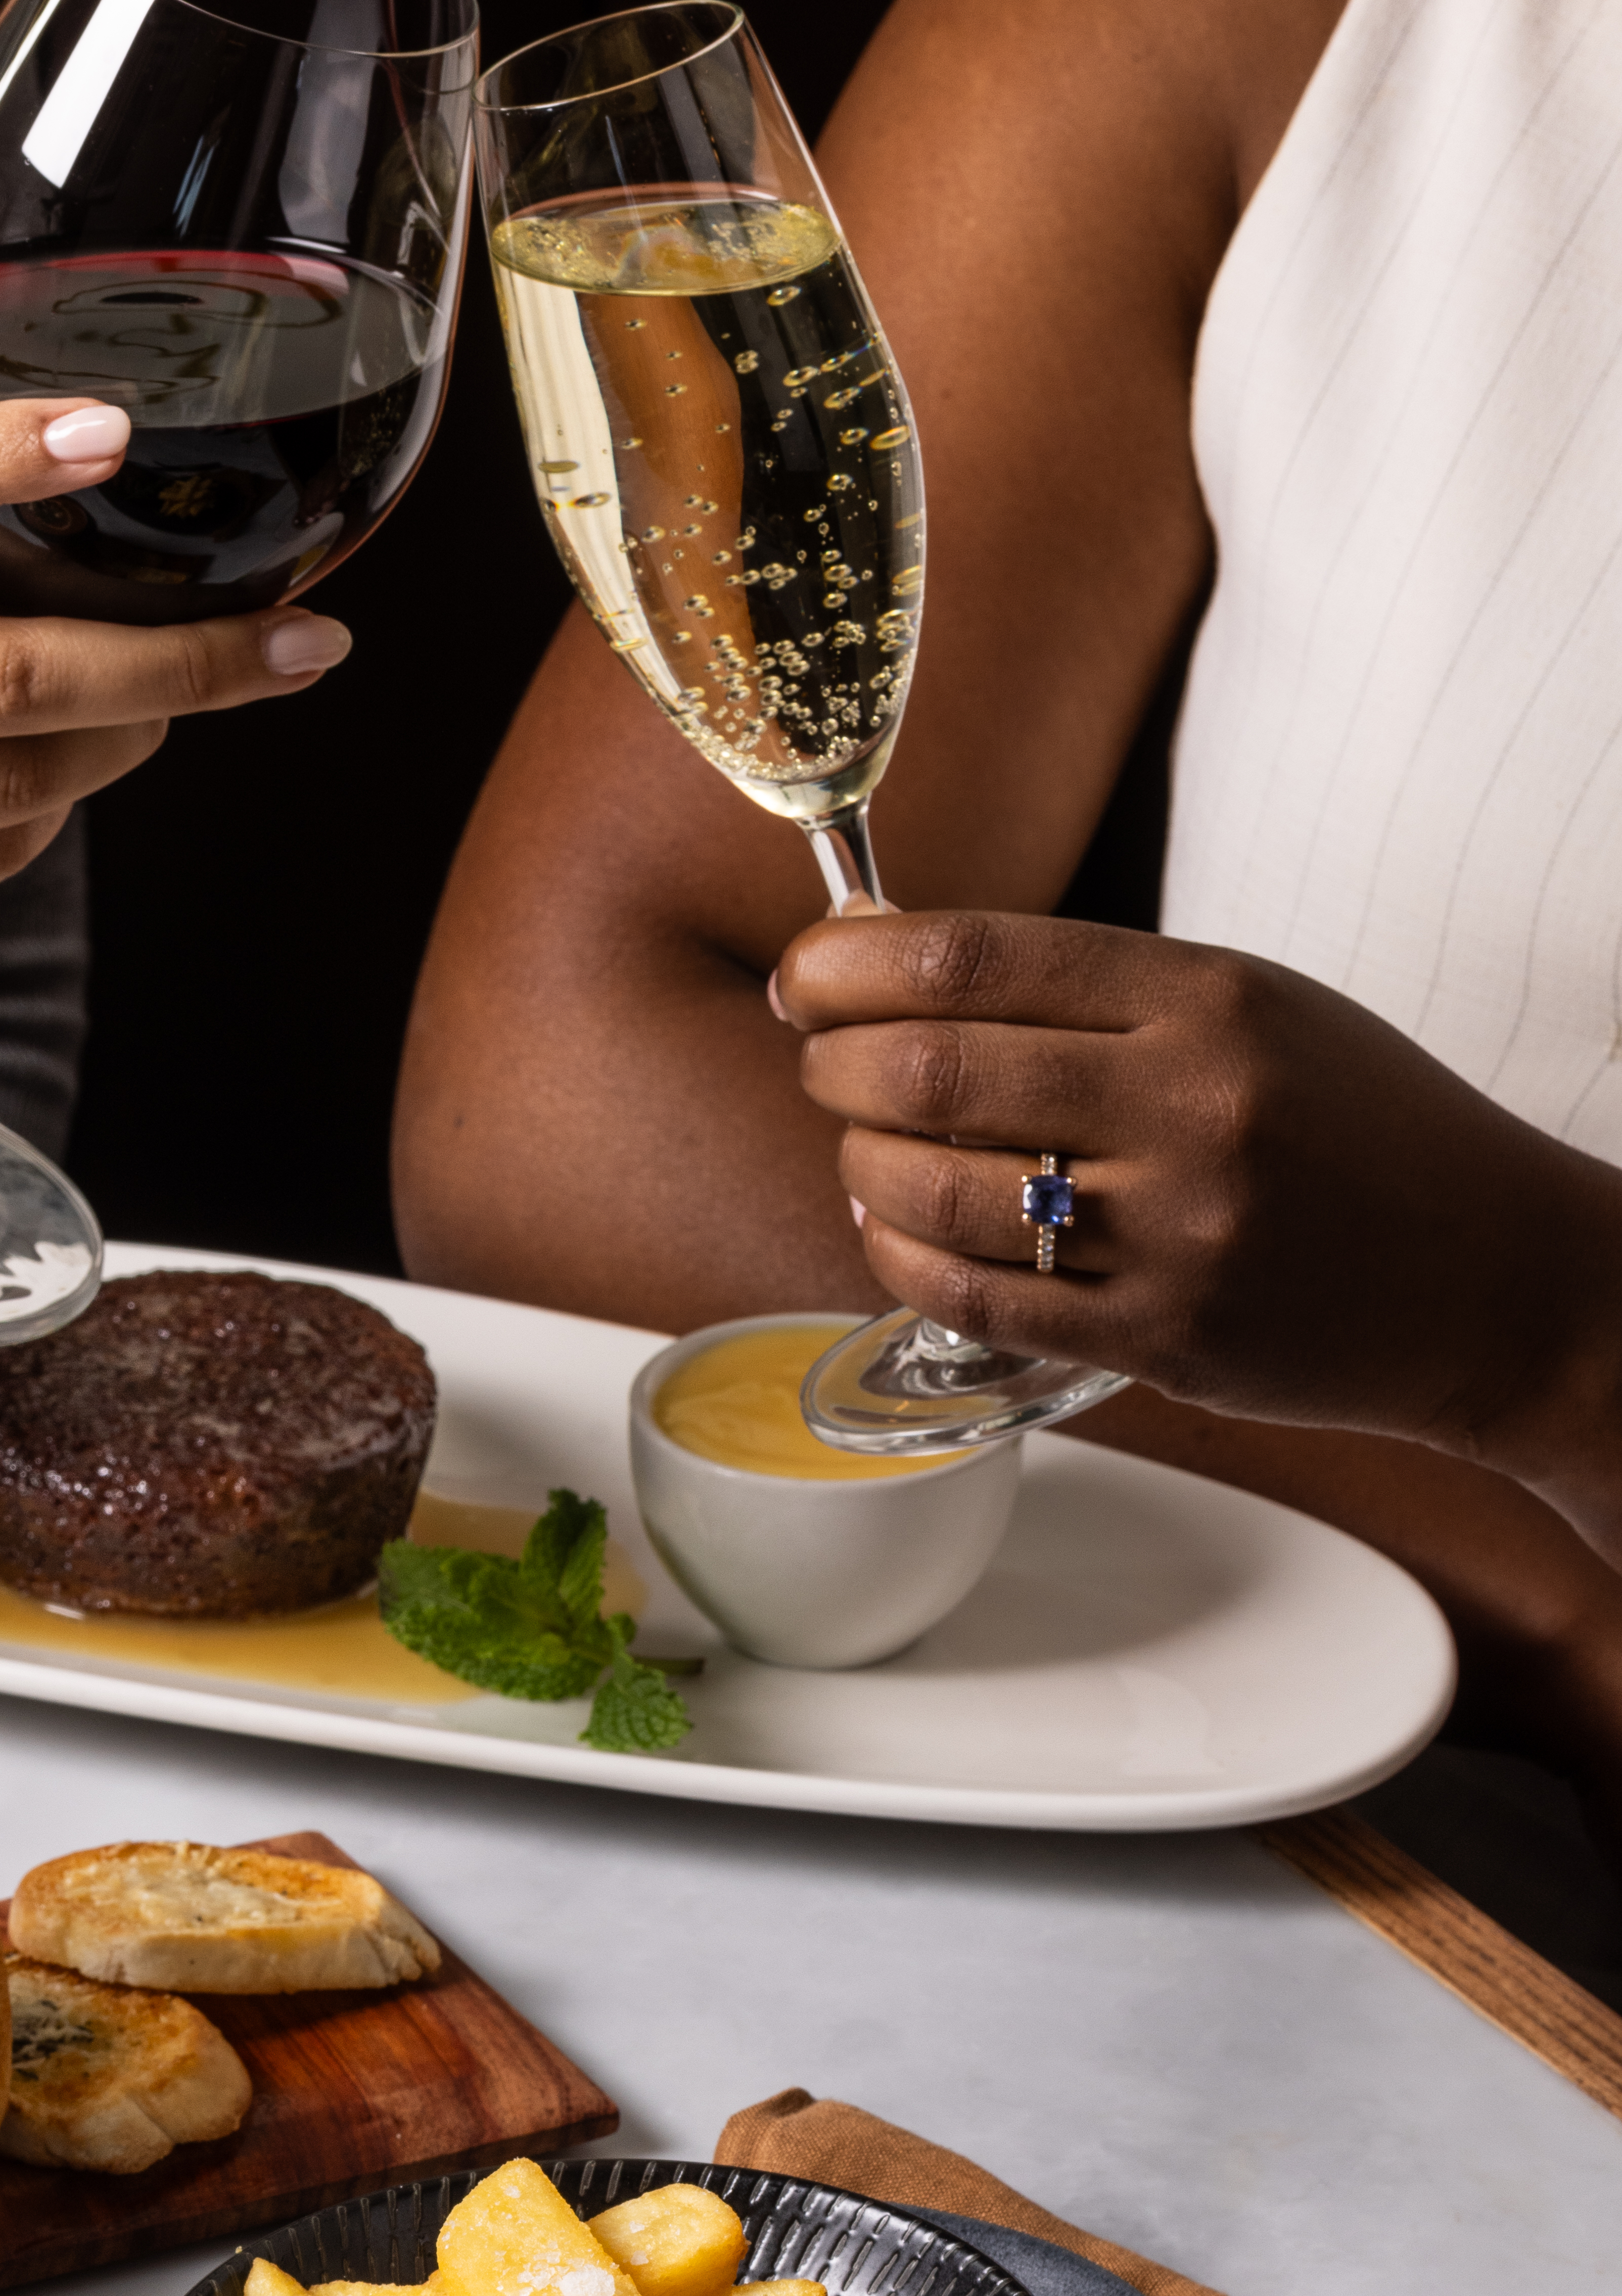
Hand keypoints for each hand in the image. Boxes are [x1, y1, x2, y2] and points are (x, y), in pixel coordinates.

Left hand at [767, 903, 1621, 1500]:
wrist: (1491, 1273)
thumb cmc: (1357, 1128)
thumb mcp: (1252, 1011)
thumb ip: (1093, 993)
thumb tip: (899, 970)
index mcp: (1207, 1001)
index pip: (972, 959)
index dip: (850, 966)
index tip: (805, 977)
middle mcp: (1190, 1108)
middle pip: (930, 1072)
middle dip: (835, 1065)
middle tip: (821, 1064)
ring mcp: (1177, 1232)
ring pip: (934, 1192)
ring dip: (860, 1167)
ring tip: (863, 1152)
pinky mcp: (1164, 1336)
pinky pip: (977, 1298)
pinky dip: (904, 1259)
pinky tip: (898, 1232)